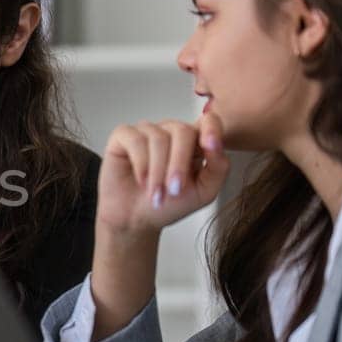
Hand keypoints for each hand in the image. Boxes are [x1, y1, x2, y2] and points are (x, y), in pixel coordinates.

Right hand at [96, 112, 228, 236]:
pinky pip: (135, 139)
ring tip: (155, 193)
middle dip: (179, 164)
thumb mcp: (204, 192)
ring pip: (158, 138)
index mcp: (194, 142)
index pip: (208, 121)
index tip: (209, 146)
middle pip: (182, 131)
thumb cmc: (169, 205)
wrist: (136, 220)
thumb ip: (218, 167)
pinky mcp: (123, 136)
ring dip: (158, 171)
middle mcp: (170, 132)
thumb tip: (216, 144)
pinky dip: (140, 163)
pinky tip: (141, 179)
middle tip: (174, 190)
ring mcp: (146, 132)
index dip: (211, 128)